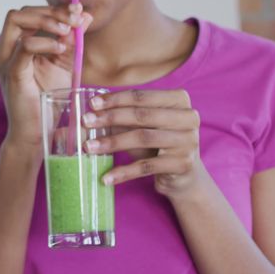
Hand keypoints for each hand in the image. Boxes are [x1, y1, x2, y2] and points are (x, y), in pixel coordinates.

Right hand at [0, 4, 91, 150]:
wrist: (38, 131)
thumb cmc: (48, 99)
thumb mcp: (64, 63)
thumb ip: (72, 39)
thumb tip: (85, 15)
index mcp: (15, 44)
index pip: (30, 13)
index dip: (54, 8)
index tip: (78, 11)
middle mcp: (5, 48)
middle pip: (21, 12)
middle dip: (51, 11)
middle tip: (74, 19)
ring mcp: (5, 59)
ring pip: (16, 20)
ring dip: (45, 20)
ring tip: (67, 31)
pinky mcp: (11, 72)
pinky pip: (24, 46)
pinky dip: (45, 42)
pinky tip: (61, 49)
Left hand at [83, 89, 204, 196]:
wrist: (184, 175)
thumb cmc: (157, 144)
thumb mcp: (141, 127)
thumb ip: (120, 118)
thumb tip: (85, 116)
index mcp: (180, 100)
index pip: (142, 96)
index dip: (115, 99)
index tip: (92, 104)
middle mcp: (189, 117)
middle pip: (142, 115)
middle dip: (110, 118)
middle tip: (86, 122)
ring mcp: (188, 141)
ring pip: (143, 138)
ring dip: (112, 143)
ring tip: (89, 147)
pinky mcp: (183, 164)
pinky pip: (147, 166)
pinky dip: (124, 172)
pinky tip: (106, 177)